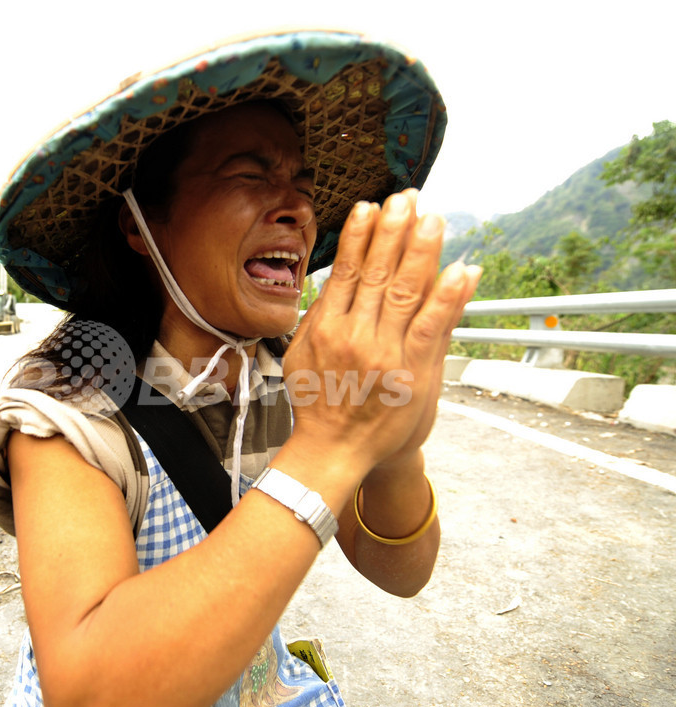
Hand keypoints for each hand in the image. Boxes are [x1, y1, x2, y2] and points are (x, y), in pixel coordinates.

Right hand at [283, 190, 480, 474]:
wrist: (334, 451)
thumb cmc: (319, 403)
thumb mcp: (302, 356)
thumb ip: (318, 318)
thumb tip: (332, 281)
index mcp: (326, 328)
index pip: (346, 270)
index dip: (359, 236)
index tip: (370, 206)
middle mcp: (353, 335)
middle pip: (375, 272)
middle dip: (393, 231)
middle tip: (406, 198)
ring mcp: (383, 353)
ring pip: (403, 291)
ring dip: (421, 251)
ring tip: (432, 218)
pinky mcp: (412, 372)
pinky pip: (431, 327)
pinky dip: (447, 297)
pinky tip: (461, 269)